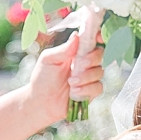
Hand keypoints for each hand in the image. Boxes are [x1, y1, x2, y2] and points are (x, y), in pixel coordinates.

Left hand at [24, 7, 103, 128]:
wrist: (40, 103)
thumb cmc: (42, 79)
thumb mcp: (48, 60)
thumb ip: (63, 49)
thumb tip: (77, 36)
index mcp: (75, 51)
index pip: (91, 40)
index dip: (98, 36)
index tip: (98, 37)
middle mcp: (85, 62)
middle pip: (100, 54)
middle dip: (91, 59)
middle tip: (79, 65)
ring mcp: (89, 77)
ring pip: (99, 71)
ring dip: (85, 77)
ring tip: (70, 83)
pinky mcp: (91, 92)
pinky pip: (98, 87)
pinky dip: (86, 90)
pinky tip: (74, 93)